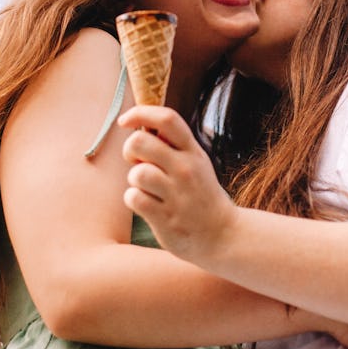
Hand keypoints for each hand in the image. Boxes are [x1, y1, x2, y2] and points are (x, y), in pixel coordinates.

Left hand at [118, 105, 236, 262]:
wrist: (222, 235)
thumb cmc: (201, 193)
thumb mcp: (196, 162)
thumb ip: (174, 145)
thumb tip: (142, 125)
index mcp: (193, 151)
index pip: (167, 119)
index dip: (141, 113)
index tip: (125, 120)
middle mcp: (186, 169)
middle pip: (141, 142)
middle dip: (130, 149)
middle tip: (137, 160)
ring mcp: (176, 194)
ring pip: (137, 172)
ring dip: (134, 178)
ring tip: (146, 186)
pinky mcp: (165, 218)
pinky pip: (134, 198)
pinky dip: (134, 199)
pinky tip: (146, 203)